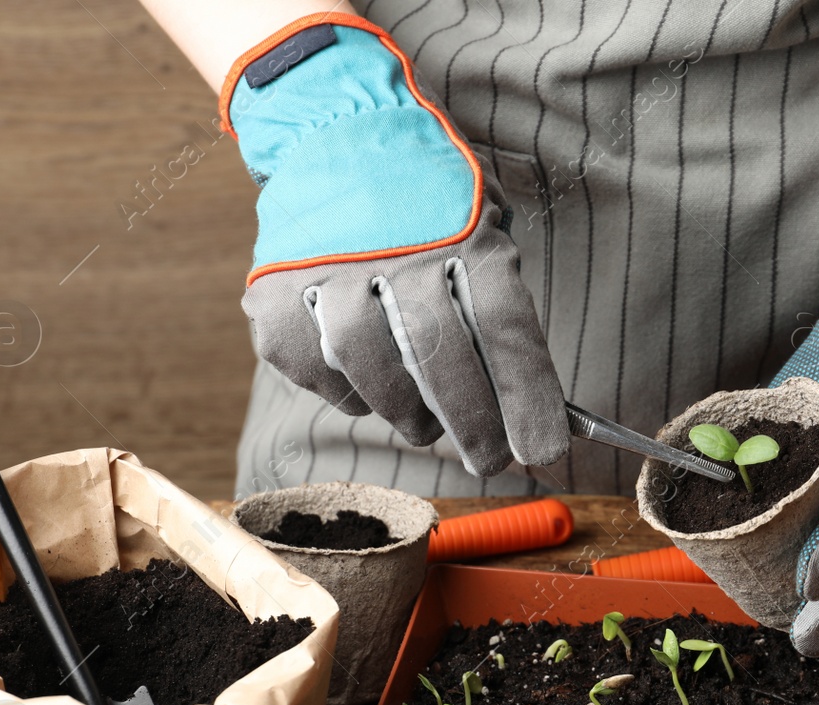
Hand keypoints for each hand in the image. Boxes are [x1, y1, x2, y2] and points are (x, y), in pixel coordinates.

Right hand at [222, 14, 566, 476]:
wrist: (333, 131)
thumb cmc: (427, 203)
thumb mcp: (483, 228)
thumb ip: (501, 309)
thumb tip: (529, 410)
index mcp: (463, 232)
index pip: (505, 328)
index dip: (527, 399)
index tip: (543, 451)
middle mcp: (395, 249)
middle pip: (440, 358)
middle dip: (472, 426)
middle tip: (490, 459)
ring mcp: (329, 270)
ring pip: (372, 372)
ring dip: (407, 413)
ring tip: (425, 422)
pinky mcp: (275, 294)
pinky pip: (317, 372)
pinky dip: (347, 392)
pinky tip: (365, 380)